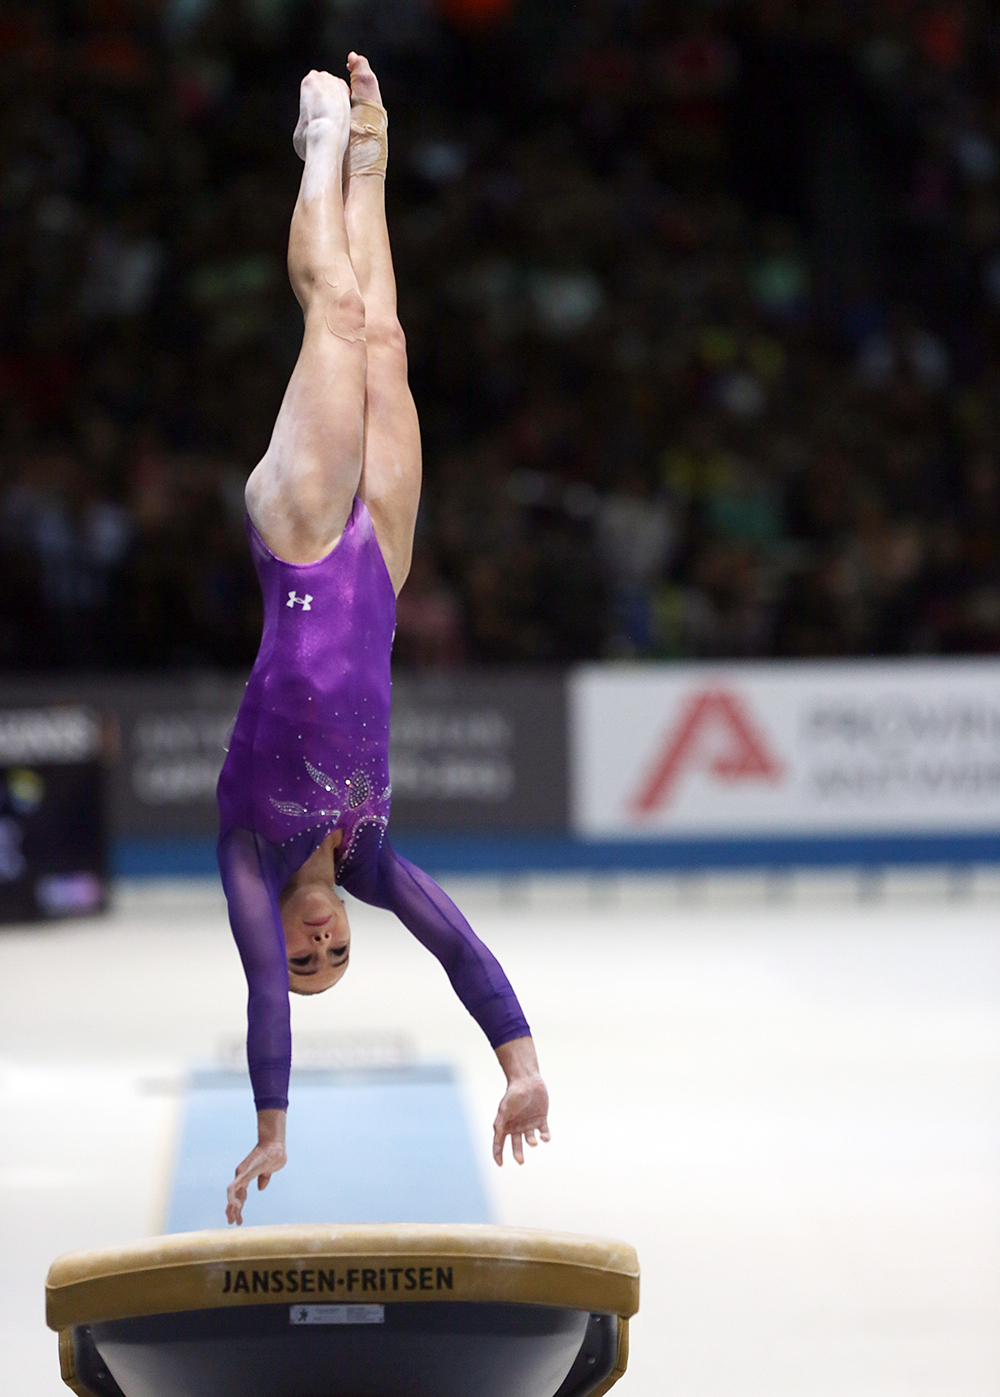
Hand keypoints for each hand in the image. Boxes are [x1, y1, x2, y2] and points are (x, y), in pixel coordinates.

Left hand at [226, 1110, 286, 1225]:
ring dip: (232, 1208)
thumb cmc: (273, 1155)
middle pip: (234, 1197)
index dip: (237, 1206)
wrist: (276, 1148)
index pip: (239, 1194)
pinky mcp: (243, 1173)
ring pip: (232, 1195)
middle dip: (232, 1211)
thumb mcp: (269, 1170)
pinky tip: (234, 1206)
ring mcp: (241, 1175)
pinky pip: (233, 1188)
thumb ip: (264, 1178)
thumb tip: (260, 1188)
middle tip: (232, 1222)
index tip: (237, 1218)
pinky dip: (231, 1198)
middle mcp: (241, 1176)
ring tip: (232, 1220)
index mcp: (246, 1176)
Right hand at [492, 1037, 550, 1166]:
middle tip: (520, 1161)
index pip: (499, 1143)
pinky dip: (545, 1137)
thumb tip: (497, 1137)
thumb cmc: (513, 1093)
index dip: (498, 1154)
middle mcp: (517, 1126)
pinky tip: (544, 1137)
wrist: (528, 1080)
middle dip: (518, 1153)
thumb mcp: (504, 1108)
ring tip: (533, 1142)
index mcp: (506, 1124)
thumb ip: (500, 1123)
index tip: (500, 1164)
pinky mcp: (541, 1120)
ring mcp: (529, 1124)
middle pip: (516, 1145)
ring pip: (531, 1140)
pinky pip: (544, 1133)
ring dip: (532, 1142)